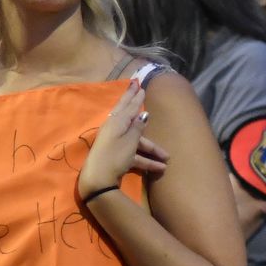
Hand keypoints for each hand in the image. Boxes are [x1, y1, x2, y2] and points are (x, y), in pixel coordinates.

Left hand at [78, 77, 170, 196]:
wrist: (98, 180)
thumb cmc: (114, 156)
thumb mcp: (129, 141)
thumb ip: (137, 127)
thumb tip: (143, 114)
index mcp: (116, 123)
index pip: (128, 106)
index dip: (135, 97)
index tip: (139, 85)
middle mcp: (114, 130)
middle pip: (130, 117)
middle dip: (137, 105)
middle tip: (142, 90)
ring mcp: (115, 143)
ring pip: (137, 142)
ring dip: (152, 150)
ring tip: (166, 158)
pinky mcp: (117, 156)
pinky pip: (134, 155)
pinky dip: (145, 161)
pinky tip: (159, 168)